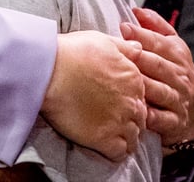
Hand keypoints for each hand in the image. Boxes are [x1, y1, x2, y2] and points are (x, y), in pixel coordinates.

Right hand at [40, 31, 146, 160]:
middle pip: (141, 116)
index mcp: (134, 77)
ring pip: (134, 136)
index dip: (131, 101)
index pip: (142, 96)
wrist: (50, 71)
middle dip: (131, 120)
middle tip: (115, 121)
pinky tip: (107, 147)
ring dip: (126, 137)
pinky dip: (117, 152)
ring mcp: (120, 120)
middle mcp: (132, 100)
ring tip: (112, 136)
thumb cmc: (74, 52)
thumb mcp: (105, 41)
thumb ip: (125, 48)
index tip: (119, 103)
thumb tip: (139, 48)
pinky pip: (120, 152)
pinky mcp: (104, 138)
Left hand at [121, 7, 193, 147]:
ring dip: (141, 85)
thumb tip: (137, 11)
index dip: (142, 35)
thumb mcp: (174, 49)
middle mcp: (180, 76)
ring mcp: (178, 99)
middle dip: (138, 58)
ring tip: (121, 80)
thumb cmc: (178, 76)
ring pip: (158, 90)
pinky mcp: (175, 122)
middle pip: (158, 65)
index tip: (123, 28)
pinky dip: (148, 115)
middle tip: (118, 51)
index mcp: (179, 55)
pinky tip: (134, 110)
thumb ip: (157, 28)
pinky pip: (160, 118)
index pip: (161, 43)